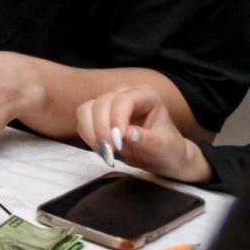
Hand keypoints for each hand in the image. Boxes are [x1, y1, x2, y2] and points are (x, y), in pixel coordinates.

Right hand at [76, 86, 213, 183]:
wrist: (160, 156)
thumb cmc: (167, 149)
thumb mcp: (163, 148)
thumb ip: (147, 140)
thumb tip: (128, 134)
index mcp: (146, 95)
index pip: (123, 100)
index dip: (116, 119)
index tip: (118, 142)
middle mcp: (125, 93)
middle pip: (101, 103)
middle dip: (102, 129)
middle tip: (111, 153)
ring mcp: (109, 101)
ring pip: (86, 109)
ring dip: (92, 133)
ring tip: (106, 152)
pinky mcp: (96, 113)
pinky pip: (82, 120)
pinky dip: (87, 136)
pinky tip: (101, 148)